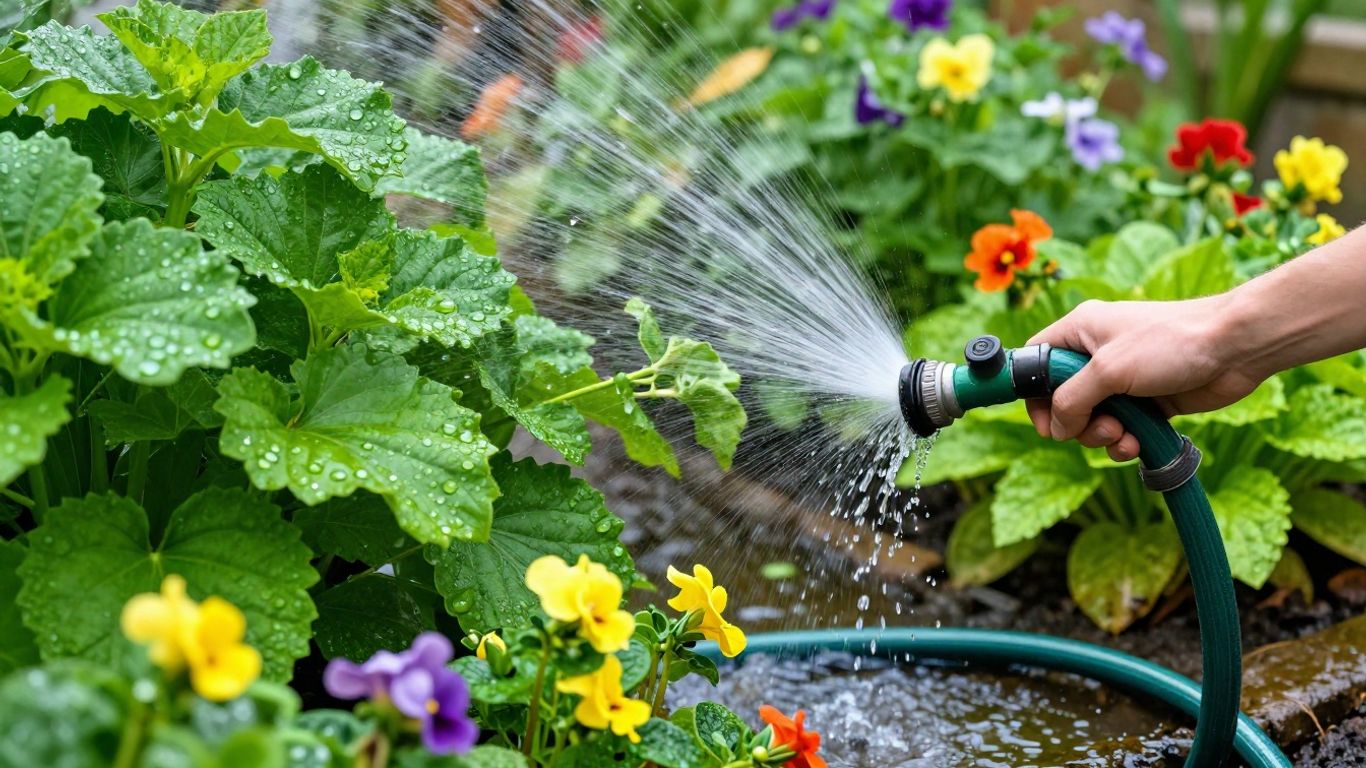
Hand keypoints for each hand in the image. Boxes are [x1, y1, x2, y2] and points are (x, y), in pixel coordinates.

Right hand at [1025, 297, 1264, 460]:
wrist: (1235, 347)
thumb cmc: (1170, 343)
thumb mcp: (1108, 370)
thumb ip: (1072, 400)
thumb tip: (1057, 429)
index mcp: (1080, 331)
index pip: (1037, 362)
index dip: (1034, 396)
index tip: (1046, 423)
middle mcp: (1097, 354)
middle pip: (1063, 400)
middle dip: (1077, 424)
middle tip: (1101, 426)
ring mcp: (1123, 379)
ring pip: (1092, 420)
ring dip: (1101, 437)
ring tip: (1123, 434)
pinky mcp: (1148, 401)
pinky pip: (1121, 429)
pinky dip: (1124, 442)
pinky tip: (1137, 443)